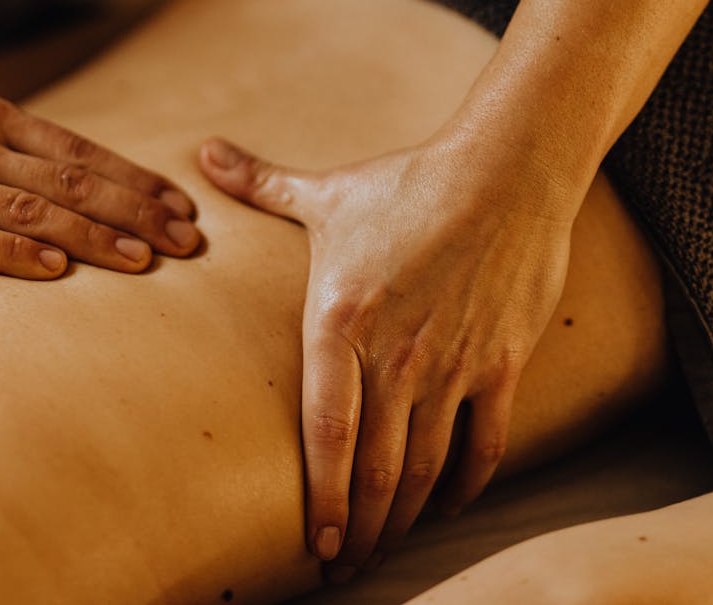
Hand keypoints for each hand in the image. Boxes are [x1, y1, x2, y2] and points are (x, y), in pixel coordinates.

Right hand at [0, 64, 199, 276]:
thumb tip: (44, 156)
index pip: (77, 151)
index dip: (134, 179)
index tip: (180, 204)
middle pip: (70, 180)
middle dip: (137, 211)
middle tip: (188, 241)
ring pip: (31, 210)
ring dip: (95, 236)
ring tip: (145, 260)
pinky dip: (15, 254)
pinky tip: (56, 270)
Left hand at [199, 134, 576, 572]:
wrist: (507, 170)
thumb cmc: (408, 183)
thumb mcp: (327, 192)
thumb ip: (261, 183)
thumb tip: (205, 150)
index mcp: (340, 321)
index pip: (326, 432)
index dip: (322, 499)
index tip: (315, 546)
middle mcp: (396, 355)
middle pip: (376, 468)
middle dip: (359, 529)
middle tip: (345, 571)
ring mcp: (452, 364)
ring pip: (426, 467)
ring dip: (404, 519)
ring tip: (385, 553)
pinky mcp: (501, 364)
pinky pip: (484, 444)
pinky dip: (466, 485)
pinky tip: (448, 508)